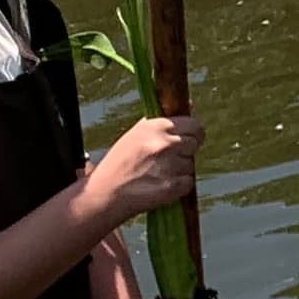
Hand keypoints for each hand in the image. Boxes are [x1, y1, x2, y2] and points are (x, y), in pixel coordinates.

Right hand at [83, 113, 200, 227]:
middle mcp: (164, 143)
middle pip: (194, 144)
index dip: (193, 133)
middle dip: (185, 152)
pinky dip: (178, 186)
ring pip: (190, 164)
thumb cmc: (119, 163)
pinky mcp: (172, 186)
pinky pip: (188, 182)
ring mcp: (169, 165)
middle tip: (167, 160)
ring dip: (179, 170)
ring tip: (156, 174)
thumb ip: (162, 123)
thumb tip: (190, 104)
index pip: (194, 125)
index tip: (189, 139)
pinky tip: (159, 185)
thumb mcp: (135, 134)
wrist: (104, 193)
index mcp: (156, 127)